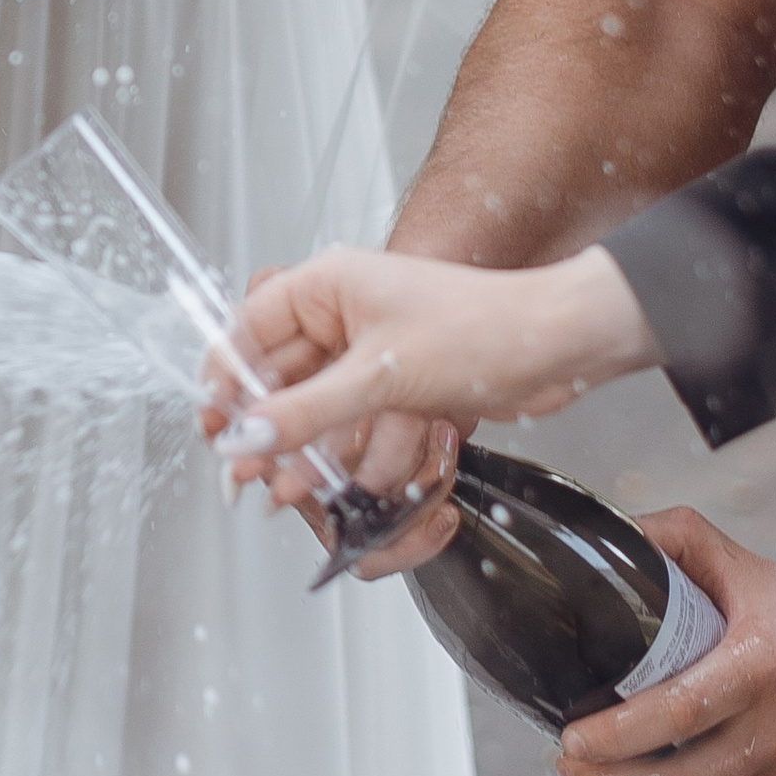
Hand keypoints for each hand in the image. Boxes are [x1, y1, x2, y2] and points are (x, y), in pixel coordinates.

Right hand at [209, 246, 655, 462]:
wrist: (561, 345)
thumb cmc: (484, 327)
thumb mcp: (383, 373)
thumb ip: (307, 410)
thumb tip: (247, 435)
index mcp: (327, 284)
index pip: (248, 328)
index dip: (224, 379)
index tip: (214, 427)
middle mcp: (342, 315)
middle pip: (278, 377)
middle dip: (267, 429)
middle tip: (247, 471)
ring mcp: (370, 352)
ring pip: (317, 408)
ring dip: (310, 451)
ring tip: (293, 491)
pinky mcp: (398, 386)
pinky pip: (355, 425)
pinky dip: (350, 454)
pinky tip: (345, 482)